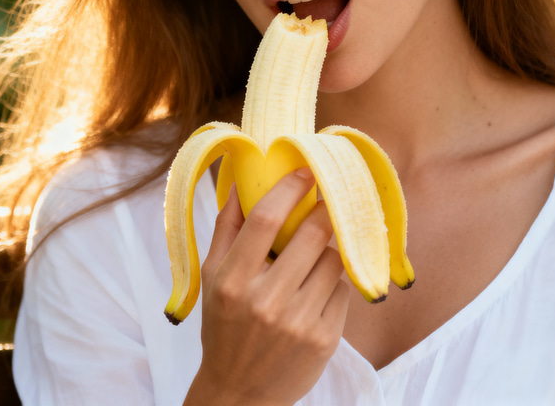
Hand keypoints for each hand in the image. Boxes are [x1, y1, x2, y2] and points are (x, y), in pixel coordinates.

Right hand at [184, 168, 349, 405]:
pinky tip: (316, 289)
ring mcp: (299, 322)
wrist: (241, 393)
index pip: (266, 220)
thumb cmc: (224, 326)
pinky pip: (343, 290)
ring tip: (313, 256)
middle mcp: (266, 300)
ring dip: (328, 249)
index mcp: (234, 280)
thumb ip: (226, 227)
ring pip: (333, 260)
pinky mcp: (325, 339)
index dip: (290, 188)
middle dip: (325, 209)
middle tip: (327, 198)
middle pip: (311, 235)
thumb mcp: (212, 276)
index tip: (306, 170)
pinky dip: (333, 282)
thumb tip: (239, 181)